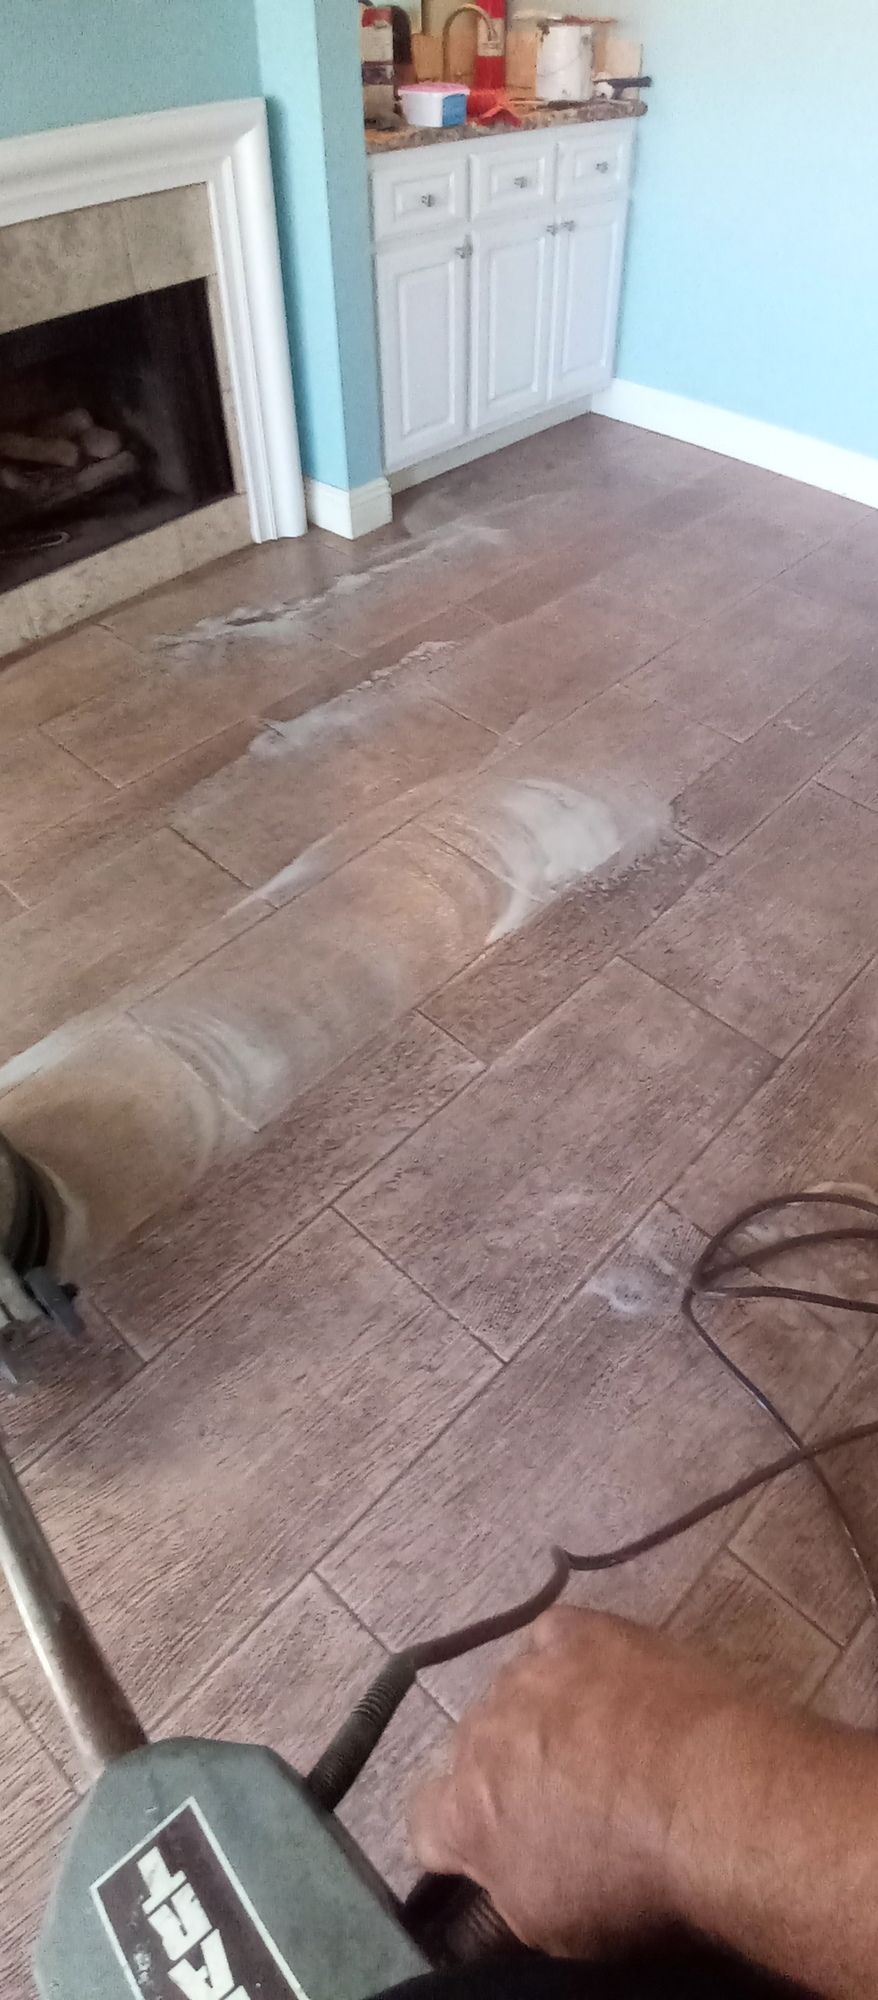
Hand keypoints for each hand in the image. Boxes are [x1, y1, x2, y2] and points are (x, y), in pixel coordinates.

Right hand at [409, 1604, 772, 1957]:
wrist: (711, 1796)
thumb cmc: (634, 1877)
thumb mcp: (551, 1927)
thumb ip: (501, 1897)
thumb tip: (492, 1884)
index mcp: (464, 1811)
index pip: (427, 1822)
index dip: (460, 1838)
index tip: (501, 1848)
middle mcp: (479, 1732)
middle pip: (474, 1750)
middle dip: (507, 1772)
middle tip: (567, 1801)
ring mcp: (529, 1673)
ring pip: (514, 1693)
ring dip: (542, 1716)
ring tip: (603, 1742)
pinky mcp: (581, 1632)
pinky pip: (555, 1637)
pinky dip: (571, 1658)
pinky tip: (607, 1680)